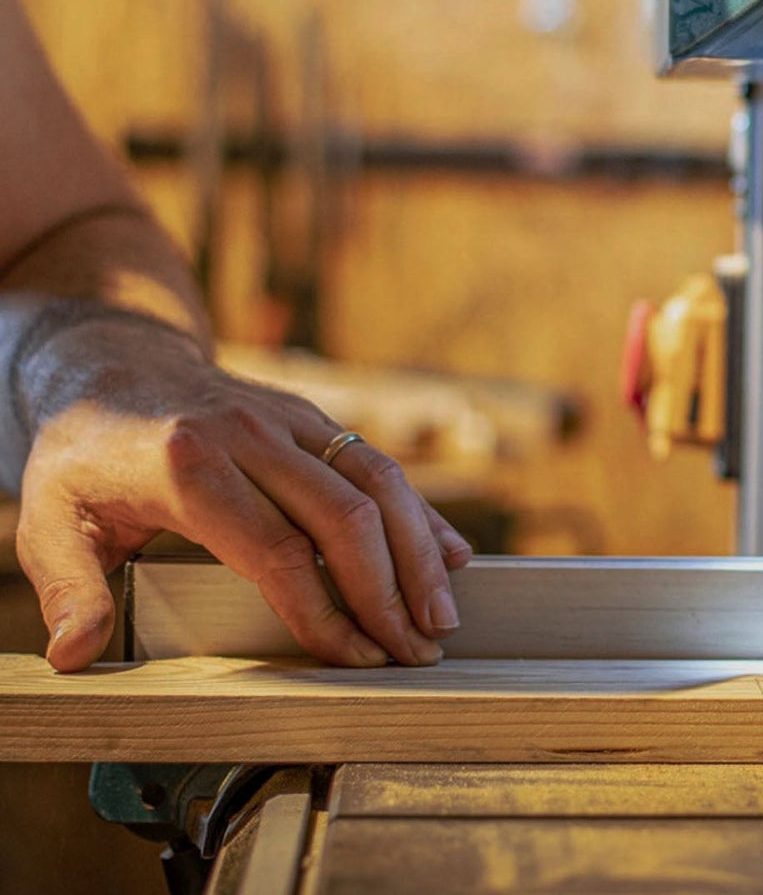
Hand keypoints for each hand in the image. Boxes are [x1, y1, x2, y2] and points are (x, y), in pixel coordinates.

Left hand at [14, 314, 471, 670]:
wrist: (112, 363)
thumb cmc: (83, 454)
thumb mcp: (50, 519)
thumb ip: (67, 588)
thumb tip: (73, 655)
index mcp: (188, 465)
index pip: (278, 552)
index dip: (325, 613)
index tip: (355, 659)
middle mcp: (249, 435)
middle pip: (345, 517)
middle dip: (390, 593)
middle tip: (415, 652)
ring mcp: (289, 419)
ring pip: (378, 483)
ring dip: (420, 554)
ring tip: (443, 617)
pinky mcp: (314, 418)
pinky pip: (380, 464)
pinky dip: (421, 514)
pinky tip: (452, 557)